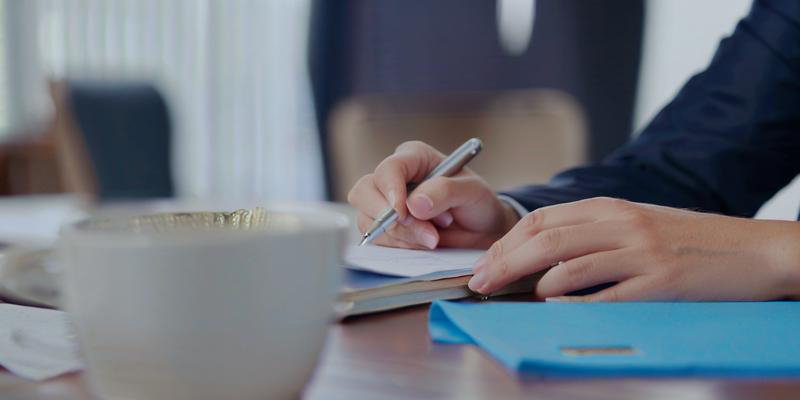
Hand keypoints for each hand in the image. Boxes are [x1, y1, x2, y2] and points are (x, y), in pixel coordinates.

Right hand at [348, 141, 519, 248]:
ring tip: (434, 238)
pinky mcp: (384, 228)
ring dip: (401, 236)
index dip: (390, 190)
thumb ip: (445, 191)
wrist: (482, 231)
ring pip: (368, 220)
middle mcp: (394, 178)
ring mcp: (385, 204)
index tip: (403, 213)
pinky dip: (399, 247)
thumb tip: (414, 204)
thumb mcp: (472, 192)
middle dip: (389, 218)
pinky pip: (377, 239)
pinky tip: (423, 244)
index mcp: (413, 158)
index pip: (388, 169)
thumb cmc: (477, 203)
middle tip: (425, 233)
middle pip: (364, 192)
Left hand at [468, 197, 799, 300]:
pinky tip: (553, 306)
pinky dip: (572, 302)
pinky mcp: (660, 282)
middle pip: (545, 239)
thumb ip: (591, 233)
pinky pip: (606, 294)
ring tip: (509, 295)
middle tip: (479, 283)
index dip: (505, 242)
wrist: (749, 249)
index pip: (541, 220)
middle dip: (503, 262)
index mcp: (609, 208)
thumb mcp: (633, 223)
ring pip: (569, 263)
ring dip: (530, 282)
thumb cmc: (686, 240)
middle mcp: (620, 224)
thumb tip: (539, 255)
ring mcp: (641, 252)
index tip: (484, 263)